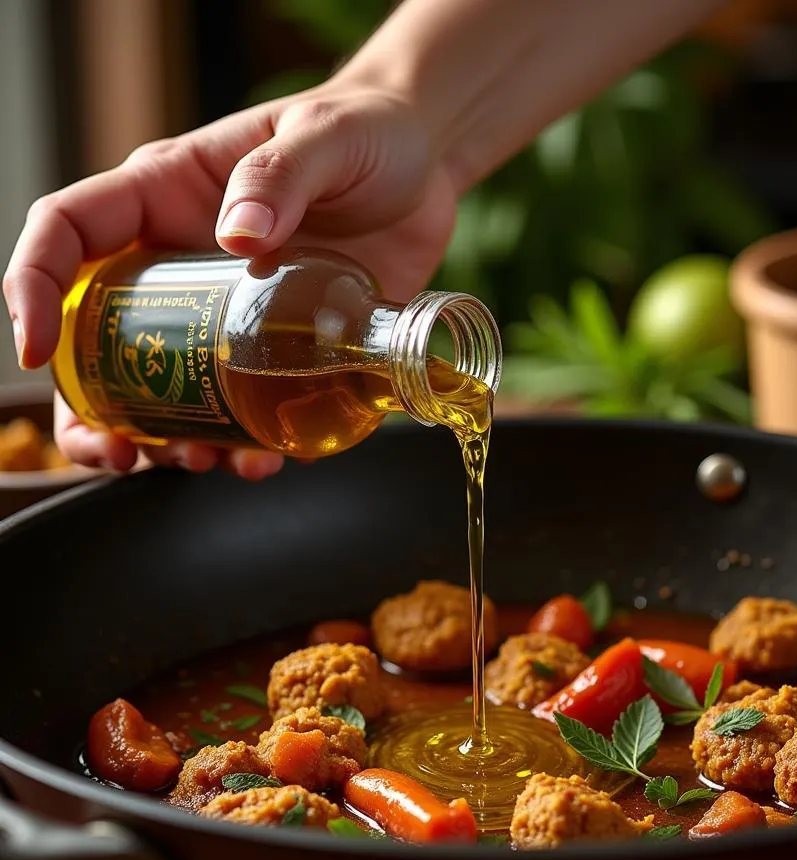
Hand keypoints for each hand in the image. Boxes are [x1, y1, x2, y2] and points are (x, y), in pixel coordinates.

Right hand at [2, 80, 457, 478]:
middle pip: (102, 339)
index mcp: (167, 197)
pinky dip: (249, 442)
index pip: (68, 234)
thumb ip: (280, 174)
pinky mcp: (283, 348)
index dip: (34, 289)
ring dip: (169, 437)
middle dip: (94, 408)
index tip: (38, 353)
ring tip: (199, 460)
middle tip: (115, 451)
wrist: (427, 171)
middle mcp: (185, 263)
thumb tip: (237, 236)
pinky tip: (267, 458)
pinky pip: (250, 405)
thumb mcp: (325, 137)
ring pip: (170, 387)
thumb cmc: (367, 132)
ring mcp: (232, 313)